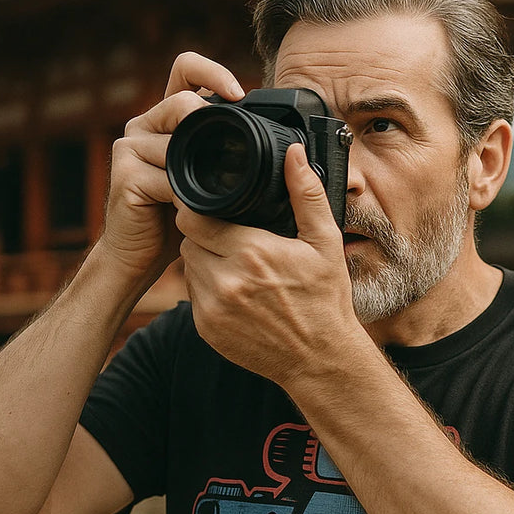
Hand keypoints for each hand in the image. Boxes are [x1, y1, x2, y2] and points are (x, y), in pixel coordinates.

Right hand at [97, 52, 244, 286]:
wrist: (136, 256)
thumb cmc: (173, 220)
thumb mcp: (204, 182)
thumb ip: (220, 158)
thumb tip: (270, 149)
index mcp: (165, 120)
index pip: (185, 70)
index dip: (213, 71)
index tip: (241, 94)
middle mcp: (144, 126)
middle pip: (182, 102)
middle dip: (211, 128)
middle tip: (231, 161)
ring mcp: (130, 147)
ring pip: (176, 142)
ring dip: (200, 174)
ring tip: (209, 198)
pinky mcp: (124, 174)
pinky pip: (166, 178)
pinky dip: (186, 198)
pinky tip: (192, 213)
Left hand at [176, 143, 366, 386]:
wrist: (319, 360)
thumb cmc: (325, 302)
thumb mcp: (325, 244)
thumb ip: (306, 195)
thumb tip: (294, 153)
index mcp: (251, 252)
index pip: (194, 217)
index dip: (200, 209)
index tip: (214, 209)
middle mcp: (225, 281)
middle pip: (189, 240)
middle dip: (205, 234)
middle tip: (231, 237)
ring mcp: (212, 309)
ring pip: (188, 267)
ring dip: (204, 261)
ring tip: (235, 264)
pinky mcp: (206, 330)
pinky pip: (193, 296)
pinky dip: (207, 290)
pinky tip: (235, 292)